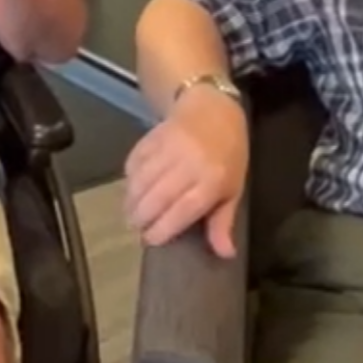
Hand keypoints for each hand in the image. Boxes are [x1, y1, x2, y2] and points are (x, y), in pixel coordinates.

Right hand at [125, 86, 248, 257]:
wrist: (213, 108)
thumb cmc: (227, 154)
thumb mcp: (232, 189)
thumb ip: (222, 222)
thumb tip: (225, 254)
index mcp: (212, 180)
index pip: (181, 211)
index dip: (162, 229)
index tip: (151, 241)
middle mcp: (188, 163)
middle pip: (156, 198)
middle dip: (141, 218)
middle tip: (137, 228)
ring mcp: (169, 147)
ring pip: (140, 182)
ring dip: (131, 202)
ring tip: (131, 213)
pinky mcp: (153, 137)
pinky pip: (133, 163)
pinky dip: (129, 179)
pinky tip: (132, 189)